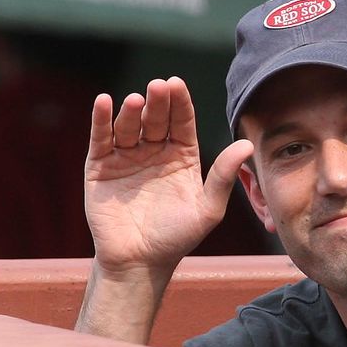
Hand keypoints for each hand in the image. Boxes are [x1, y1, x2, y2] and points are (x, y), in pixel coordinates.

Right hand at [84, 76, 253, 275]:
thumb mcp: (208, 209)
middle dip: (157, 102)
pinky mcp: (100, 167)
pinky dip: (100, 121)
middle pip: (156, 119)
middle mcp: (155, 152)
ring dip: (131, 112)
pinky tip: (103, 103)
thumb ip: (224, 176)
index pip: (182, 122)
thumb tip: (247, 145)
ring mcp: (126, 157)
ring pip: (129, 126)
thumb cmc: (177, 238)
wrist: (140, 262)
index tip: (177, 84)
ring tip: (136, 101)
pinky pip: (101, 139)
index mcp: (182, 157)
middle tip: (158, 86)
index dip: (180, 103)